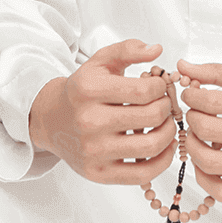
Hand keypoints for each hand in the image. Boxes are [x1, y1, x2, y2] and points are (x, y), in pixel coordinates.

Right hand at [29, 40, 177, 184]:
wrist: (52, 120)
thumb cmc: (82, 91)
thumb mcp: (100, 61)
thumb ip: (129, 49)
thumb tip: (157, 49)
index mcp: (90, 89)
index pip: (145, 90)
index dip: (161, 87)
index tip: (159, 86)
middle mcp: (89, 121)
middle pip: (151, 116)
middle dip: (167, 108)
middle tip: (165, 104)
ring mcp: (93, 150)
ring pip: (151, 146)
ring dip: (169, 133)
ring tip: (165, 124)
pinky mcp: (98, 173)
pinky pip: (143, 174)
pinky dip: (162, 161)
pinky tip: (163, 147)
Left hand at [176, 59, 221, 202]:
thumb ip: (216, 72)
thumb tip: (183, 66)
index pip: (213, 101)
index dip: (191, 98)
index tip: (190, 96)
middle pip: (208, 130)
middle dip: (190, 120)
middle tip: (193, 116)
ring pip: (210, 163)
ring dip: (192, 148)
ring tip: (196, 138)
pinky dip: (204, 178)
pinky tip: (205, 163)